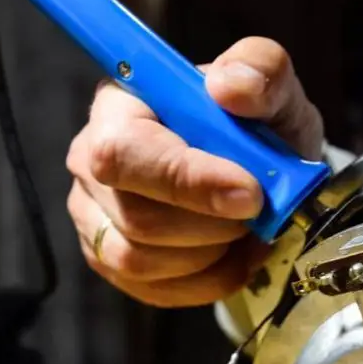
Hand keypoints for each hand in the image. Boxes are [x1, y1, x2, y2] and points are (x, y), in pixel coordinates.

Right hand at [65, 37, 323, 307]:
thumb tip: (230, 88)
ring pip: (141, 261)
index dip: (186, 181)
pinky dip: (210, 280)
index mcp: (119, 106)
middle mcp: (89, 162)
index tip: (251, 193)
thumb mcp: (272, 88)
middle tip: (258, 213)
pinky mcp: (110, 262)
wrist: (259, 173)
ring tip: (248, 231)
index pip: (124, 152)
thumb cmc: (255, 125)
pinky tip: (235, 254)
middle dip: (212, 226)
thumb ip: (260, 72)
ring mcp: (94, 217)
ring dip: (213, 254)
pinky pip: (156, 291)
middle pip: (136, 218)